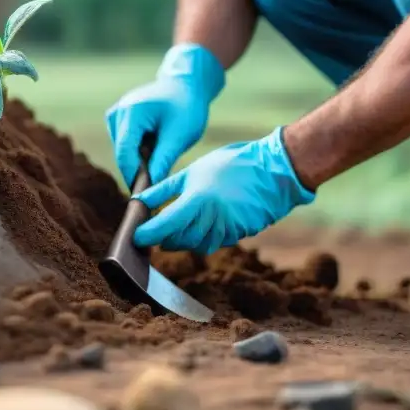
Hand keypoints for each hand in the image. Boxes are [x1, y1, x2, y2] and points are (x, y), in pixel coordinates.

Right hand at [105, 44, 224, 186]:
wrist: (186, 85)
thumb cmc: (187, 107)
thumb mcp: (180, 135)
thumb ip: (164, 159)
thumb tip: (152, 186)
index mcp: (132, 112)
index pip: (125, 151)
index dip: (132, 174)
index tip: (143, 194)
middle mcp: (118, 112)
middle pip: (121, 152)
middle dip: (136, 169)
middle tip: (155, 184)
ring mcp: (115, 114)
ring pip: (122, 149)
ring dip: (137, 159)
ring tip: (159, 158)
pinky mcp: (117, 118)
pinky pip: (124, 142)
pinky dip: (137, 150)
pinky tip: (153, 146)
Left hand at [132, 127, 314, 253]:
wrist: (274, 170)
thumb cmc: (230, 165)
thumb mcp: (193, 171)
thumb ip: (164, 189)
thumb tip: (139, 201)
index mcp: (198, 199)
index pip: (165, 226)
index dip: (148, 235)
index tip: (136, 238)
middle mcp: (212, 218)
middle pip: (179, 240)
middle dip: (164, 238)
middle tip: (152, 232)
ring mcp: (228, 229)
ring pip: (196, 245)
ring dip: (183, 240)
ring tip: (175, 228)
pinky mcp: (240, 234)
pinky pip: (215, 242)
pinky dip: (203, 237)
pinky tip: (201, 225)